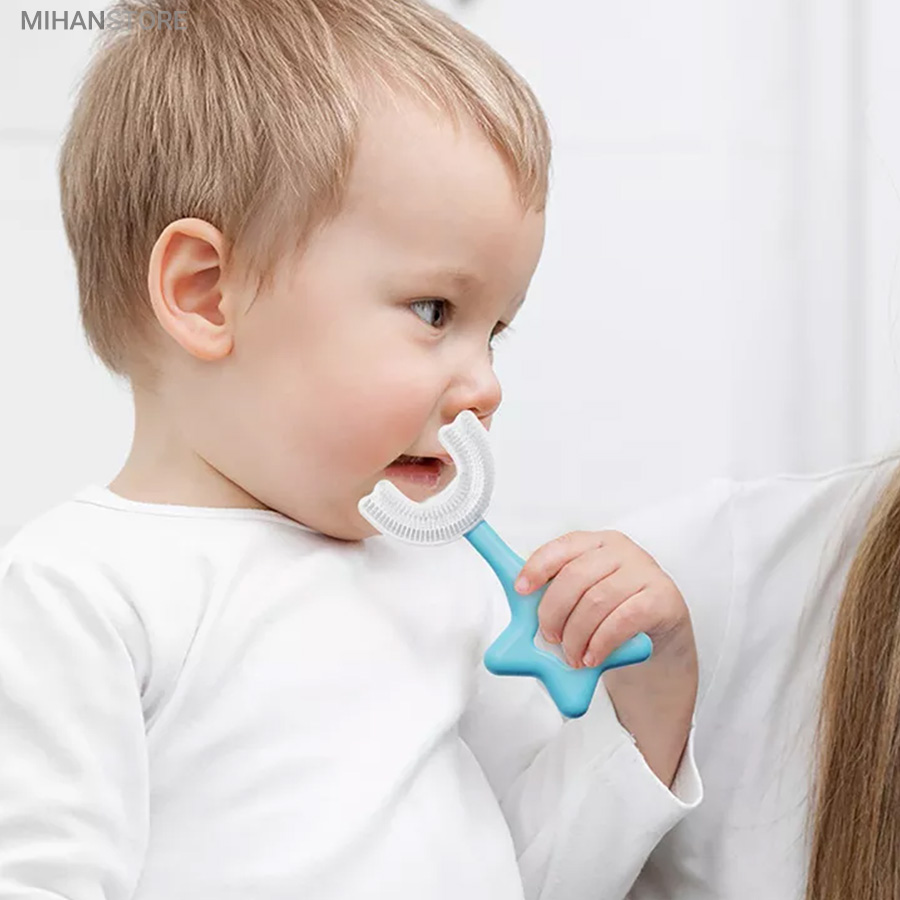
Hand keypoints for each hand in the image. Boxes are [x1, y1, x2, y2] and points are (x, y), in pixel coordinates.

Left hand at [515, 530, 697, 786]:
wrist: (658, 633)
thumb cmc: (609, 613)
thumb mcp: (579, 603)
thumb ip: (549, 611)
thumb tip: (503, 652)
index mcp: (594, 543)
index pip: (562, 546)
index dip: (537, 567)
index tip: (520, 590)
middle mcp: (620, 550)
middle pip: (575, 577)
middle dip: (554, 611)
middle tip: (548, 637)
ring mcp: (644, 571)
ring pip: (598, 601)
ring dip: (577, 634)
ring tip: (572, 656)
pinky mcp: (662, 598)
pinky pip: (624, 619)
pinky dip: (602, 642)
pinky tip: (593, 657)